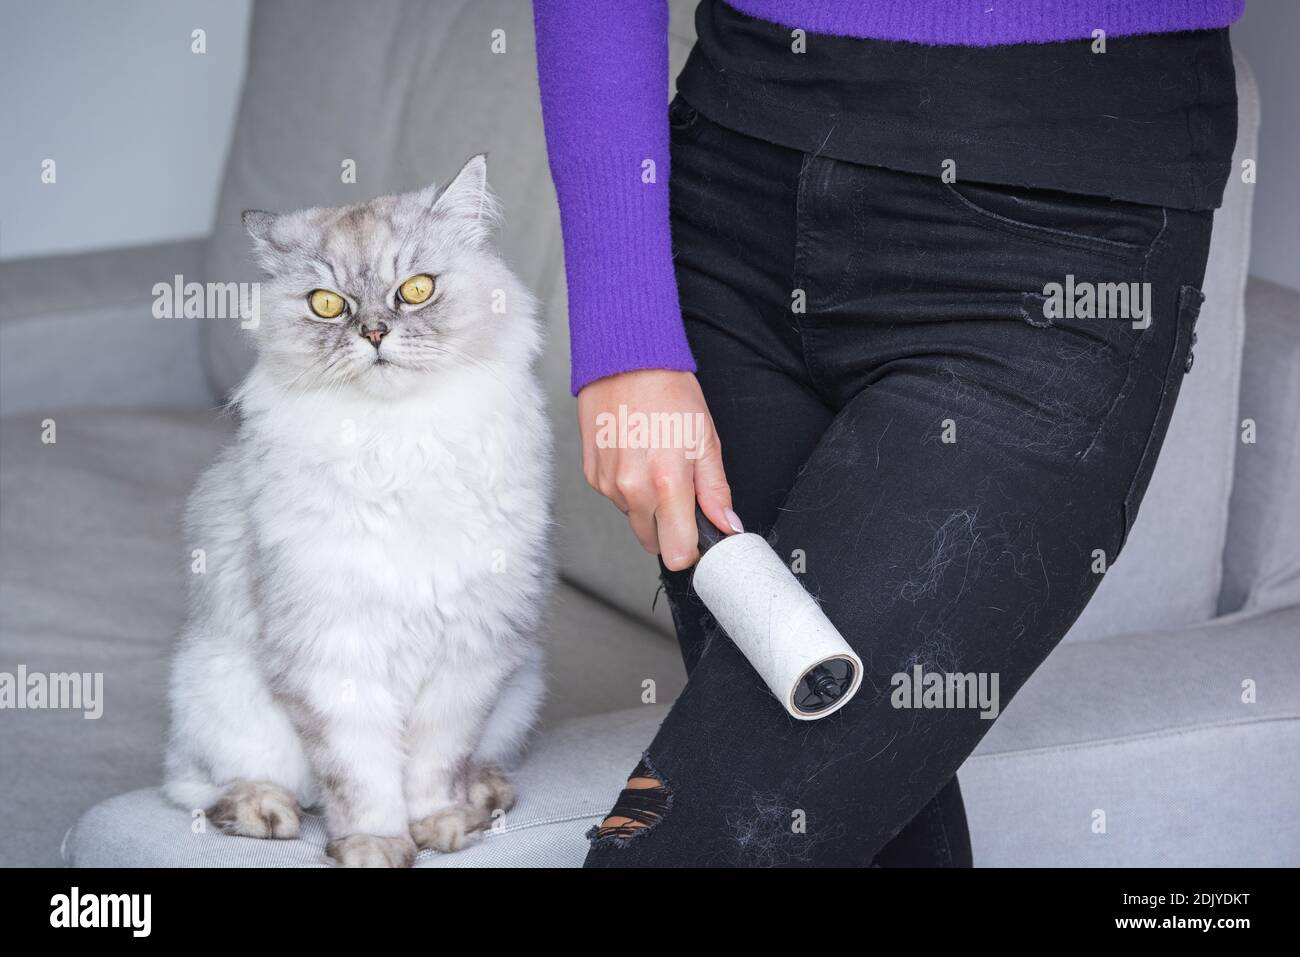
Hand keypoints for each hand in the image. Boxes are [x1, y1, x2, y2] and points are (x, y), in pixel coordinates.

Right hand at [577, 369, 740, 570]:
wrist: (625, 361)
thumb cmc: (668, 392)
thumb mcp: (705, 440)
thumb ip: (715, 491)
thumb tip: (727, 525)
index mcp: (667, 484)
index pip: (678, 553)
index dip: (692, 548)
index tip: (698, 535)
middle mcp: (632, 490)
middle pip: (654, 542)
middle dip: (670, 527)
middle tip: (679, 489)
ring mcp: (607, 485)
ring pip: (634, 519)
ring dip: (647, 504)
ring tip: (654, 461)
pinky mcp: (591, 475)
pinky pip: (615, 499)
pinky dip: (627, 488)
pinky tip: (635, 456)